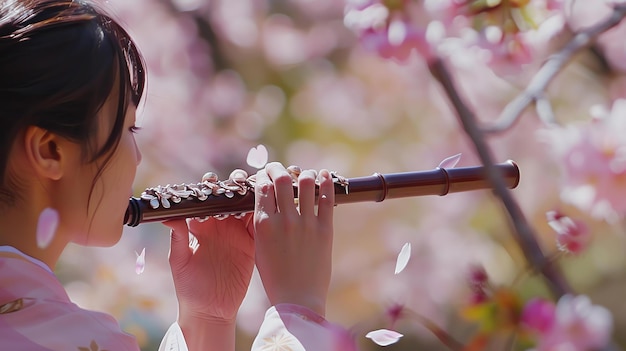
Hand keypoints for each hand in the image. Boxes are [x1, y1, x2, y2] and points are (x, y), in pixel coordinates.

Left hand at [162, 170, 254, 323]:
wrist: (209, 310)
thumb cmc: (189, 287)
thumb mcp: (180, 262)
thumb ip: (178, 238)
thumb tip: (169, 216)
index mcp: (201, 227)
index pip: (205, 200)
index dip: (209, 188)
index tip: (211, 182)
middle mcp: (220, 226)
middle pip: (229, 199)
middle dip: (234, 185)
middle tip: (238, 180)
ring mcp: (237, 235)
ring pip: (246, 208)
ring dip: (251, 196)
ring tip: (256, 187)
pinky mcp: (252, 246)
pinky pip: (260, 226)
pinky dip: (265, 215)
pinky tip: (269, 207)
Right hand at [253, 162, 334, 316]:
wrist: (297, 299)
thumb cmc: (275, 275)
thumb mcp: (260, 247)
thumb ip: (262, 222)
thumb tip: (266, 199)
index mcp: (263, 224)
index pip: (262, 187)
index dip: (263, 176)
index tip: (265, 175)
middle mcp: (284, 220)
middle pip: (281, 179)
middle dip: (279, 168)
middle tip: (280, 169)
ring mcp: (306, 224)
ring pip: (306, 182)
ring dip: (303, 173)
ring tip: (303, 174)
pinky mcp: (325, 230)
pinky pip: (326, 198)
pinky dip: (326, 181)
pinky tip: (324, 174)